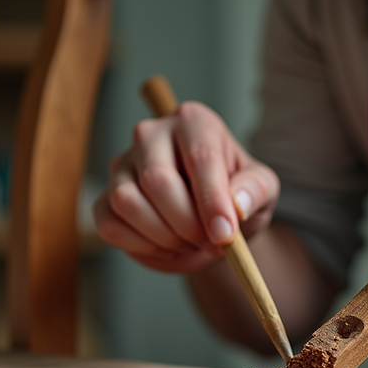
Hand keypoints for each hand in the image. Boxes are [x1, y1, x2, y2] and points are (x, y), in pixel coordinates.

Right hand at [93, 101, 279, 272]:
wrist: (213, 221)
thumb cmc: (237, 196)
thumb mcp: (263, 190)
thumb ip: (255, 191)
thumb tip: (237, 205)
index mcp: (193, 122)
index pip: (200, 158)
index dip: (212, 201)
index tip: (224, 235)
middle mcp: (151, 134)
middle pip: (157, 180)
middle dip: (187, 223)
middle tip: (211, 243)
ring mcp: (122, 165)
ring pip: (128, 202)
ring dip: (165, 236)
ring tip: (190, 242)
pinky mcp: (104, 198)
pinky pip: (110, 225)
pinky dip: (142, 246)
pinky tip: (166, 245)